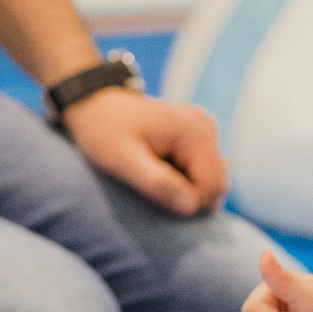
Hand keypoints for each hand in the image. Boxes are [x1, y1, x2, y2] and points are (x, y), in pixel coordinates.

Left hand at [63, 85, 226, 215]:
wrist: (95, 105)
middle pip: (216, 186)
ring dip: (184, 190)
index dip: (187, 205)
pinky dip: (182, 180)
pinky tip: (159, 169)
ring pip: (210, 182)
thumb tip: (190, 206)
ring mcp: (205, 130)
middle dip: (187, 198)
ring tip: (152, 175)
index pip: (212, 188)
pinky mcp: (198, 136)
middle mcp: (206, 127)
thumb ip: (156, 183)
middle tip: (150, 187)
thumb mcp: (122, 161)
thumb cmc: (104, 132)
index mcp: (193, 132)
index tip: (153, 199)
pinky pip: (201, 173)